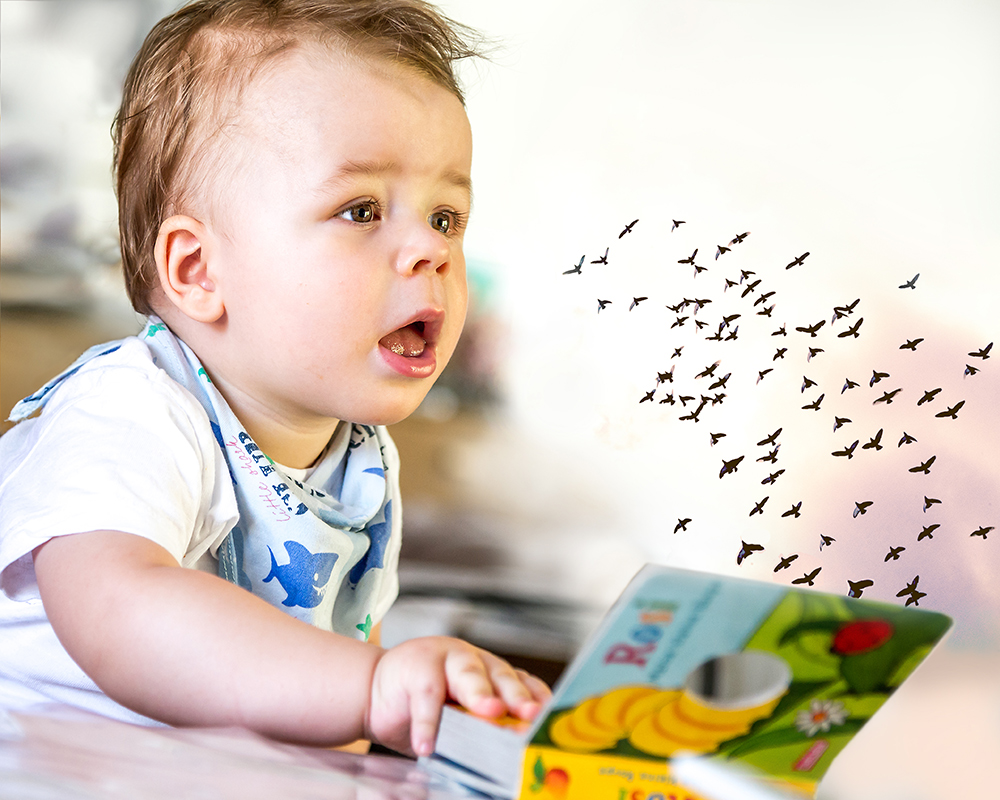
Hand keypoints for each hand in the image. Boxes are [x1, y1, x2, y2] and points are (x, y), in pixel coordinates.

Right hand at [365, 636, 550, 756]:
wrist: (376, 690)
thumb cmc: (425, 706)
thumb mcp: (459, 716)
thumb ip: (482, 726)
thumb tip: (513, 754)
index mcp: (492, 672)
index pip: (522, 682)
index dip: (537, 699)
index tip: (550, 718)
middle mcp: (474, 660)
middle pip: (500, 675)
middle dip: (517, 695)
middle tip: (530, 713)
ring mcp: (444, 658)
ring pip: (467, 674)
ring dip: (479, 693)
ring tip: (489, 713)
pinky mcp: (414, 668)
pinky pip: (425, 696)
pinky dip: (427, 723)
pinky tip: (428, 745)